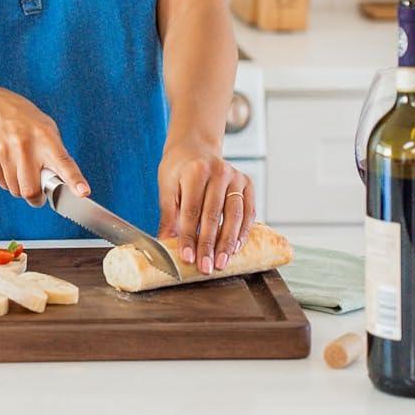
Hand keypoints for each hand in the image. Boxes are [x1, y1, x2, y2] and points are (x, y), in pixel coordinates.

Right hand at [0, 86, 90, 205]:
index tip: (83, 192)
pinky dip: (6, 180)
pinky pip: (1, 184)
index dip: (74, 180)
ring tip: (19, 168)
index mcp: (45, 136)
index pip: (63, 162)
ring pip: (15, 190)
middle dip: (36, 197)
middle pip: (31, 190)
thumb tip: (62, 183)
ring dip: (20, 187)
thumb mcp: (45, 127)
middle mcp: (24, 144)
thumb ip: (55, 154)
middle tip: (37, 193)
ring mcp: (3, 151)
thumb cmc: (23, 118)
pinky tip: (6, 162)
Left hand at [157, 143, 254, 274]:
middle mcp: (219, 171)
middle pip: (214, 214)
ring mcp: (236, 177)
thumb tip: (165, 245)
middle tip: (206, 267)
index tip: (187, 258)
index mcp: (195, 170)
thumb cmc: (178, 169)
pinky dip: (243, 231)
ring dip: (228, 242)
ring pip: (235, 215)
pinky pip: (249, 211)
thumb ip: (168, 215)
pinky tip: (235, 248)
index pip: (192, 210)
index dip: (189, 236)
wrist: (195, 147)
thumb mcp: (167, 187)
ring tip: (222, 262)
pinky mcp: (247, 183)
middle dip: (209, 245)